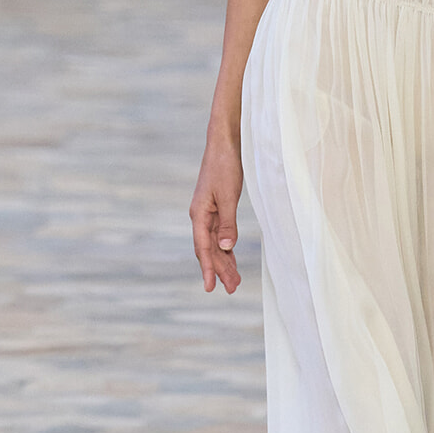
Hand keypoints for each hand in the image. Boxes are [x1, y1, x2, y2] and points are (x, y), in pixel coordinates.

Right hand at [190, 135, 243, 292]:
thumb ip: (227, 223)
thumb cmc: (224, 166)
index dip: (208, 269)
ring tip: (234, 281)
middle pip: (209, 250)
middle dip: (220, 270)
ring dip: (225, 262)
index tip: (210, 288)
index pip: (203, 248)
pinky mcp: (217, 208)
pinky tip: (232, 258)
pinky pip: (220, 234)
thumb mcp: (228, 195)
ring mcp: (208, 212)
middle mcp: (200, 216)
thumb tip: (226, 247)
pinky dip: (227, 248)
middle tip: (233, 289)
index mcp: (199, 214)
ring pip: (215, 244)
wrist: (224, 143)